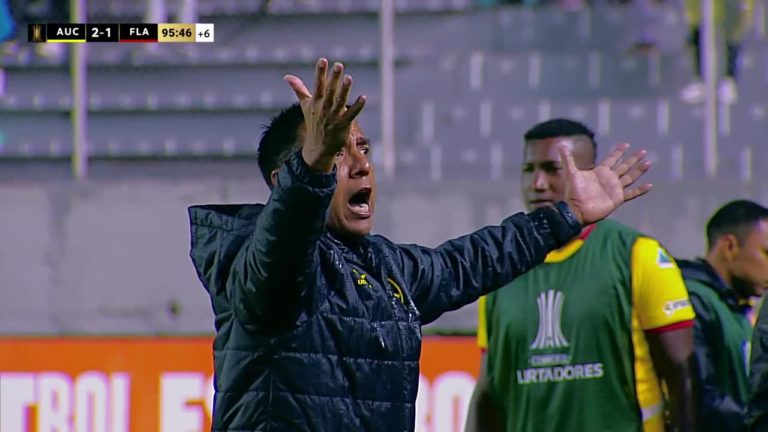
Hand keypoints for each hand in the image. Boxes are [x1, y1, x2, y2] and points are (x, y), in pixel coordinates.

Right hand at [283, 58, 366, 172]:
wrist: (318, 147)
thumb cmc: (313, 122)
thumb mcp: (305, 105)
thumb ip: (299, 89)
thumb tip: (287, 76)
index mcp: (316, 102)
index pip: (318, 84)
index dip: (320, 72)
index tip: (323, 60)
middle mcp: (324, 108)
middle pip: (329, 91)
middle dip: (334, 78)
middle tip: (339, 64)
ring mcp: (334, 116)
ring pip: (340, 101)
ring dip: (345, 90)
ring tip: (349, 78)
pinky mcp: (343, 125)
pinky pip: (351, 114)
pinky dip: (357, 106)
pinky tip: (363, 97)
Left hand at [559, 142, 651, 224]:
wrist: (576, 209)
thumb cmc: (573, 192)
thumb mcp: (571, 172)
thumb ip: (567, 158)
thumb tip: (559, 144)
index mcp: (600, 171)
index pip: (611, 159)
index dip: (618, 152)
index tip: (625, 144)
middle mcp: (609, 179)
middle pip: (624, 166)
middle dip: (633, 158)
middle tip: (643, 150)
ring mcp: (614, 188)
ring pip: (630, 177)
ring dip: (639, 170)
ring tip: (648, 163)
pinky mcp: (618, 199)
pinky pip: (632, 194)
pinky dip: (640, 190)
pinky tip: (649, 185)